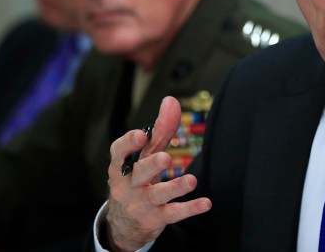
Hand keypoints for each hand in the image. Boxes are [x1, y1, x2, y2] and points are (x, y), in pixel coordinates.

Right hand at [103, 96, 211, 250]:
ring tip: (192, 181)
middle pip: (139, 173)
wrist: (124, 224)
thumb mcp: (144, 156)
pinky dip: (190, 208)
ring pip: (157, 194)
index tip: (140, 134)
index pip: (119, 152)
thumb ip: (159, 130)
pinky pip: (173, 213)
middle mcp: (129, 184)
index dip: (128, 143)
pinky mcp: (156, 218)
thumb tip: (170, 100)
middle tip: (165, 158)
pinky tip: (206, 203)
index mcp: (122, 166)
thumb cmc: (136, 179)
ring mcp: (141, 203)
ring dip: (175, 187)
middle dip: (151, 165)